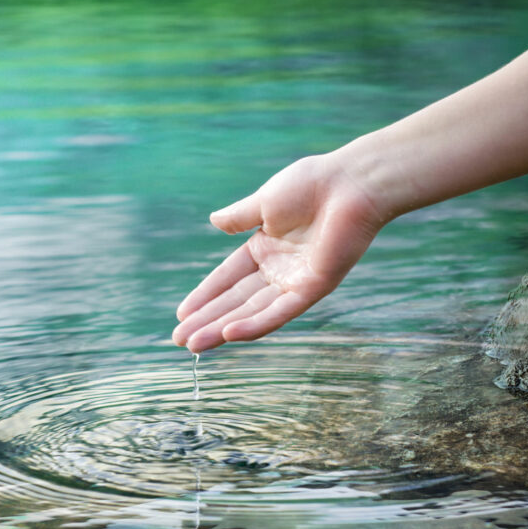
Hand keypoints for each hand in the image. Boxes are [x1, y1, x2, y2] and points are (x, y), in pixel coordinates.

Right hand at [173, 152, 387, 352]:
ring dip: (223, 328)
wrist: (349, 184)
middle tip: (179, 339)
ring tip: (194, 344)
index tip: (182, 313)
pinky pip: (280, 311)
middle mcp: (279, 269)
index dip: (205, 295)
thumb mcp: (263, 202)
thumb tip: (213, 221)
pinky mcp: (313, 288)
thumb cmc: (311, 185)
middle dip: (207, 319)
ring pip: (253, 311)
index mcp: (265, 247)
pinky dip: (255, 324)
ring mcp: (295, 281)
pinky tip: (229, 334)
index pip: (228, 277)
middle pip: (236, 300)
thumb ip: (239, 217)